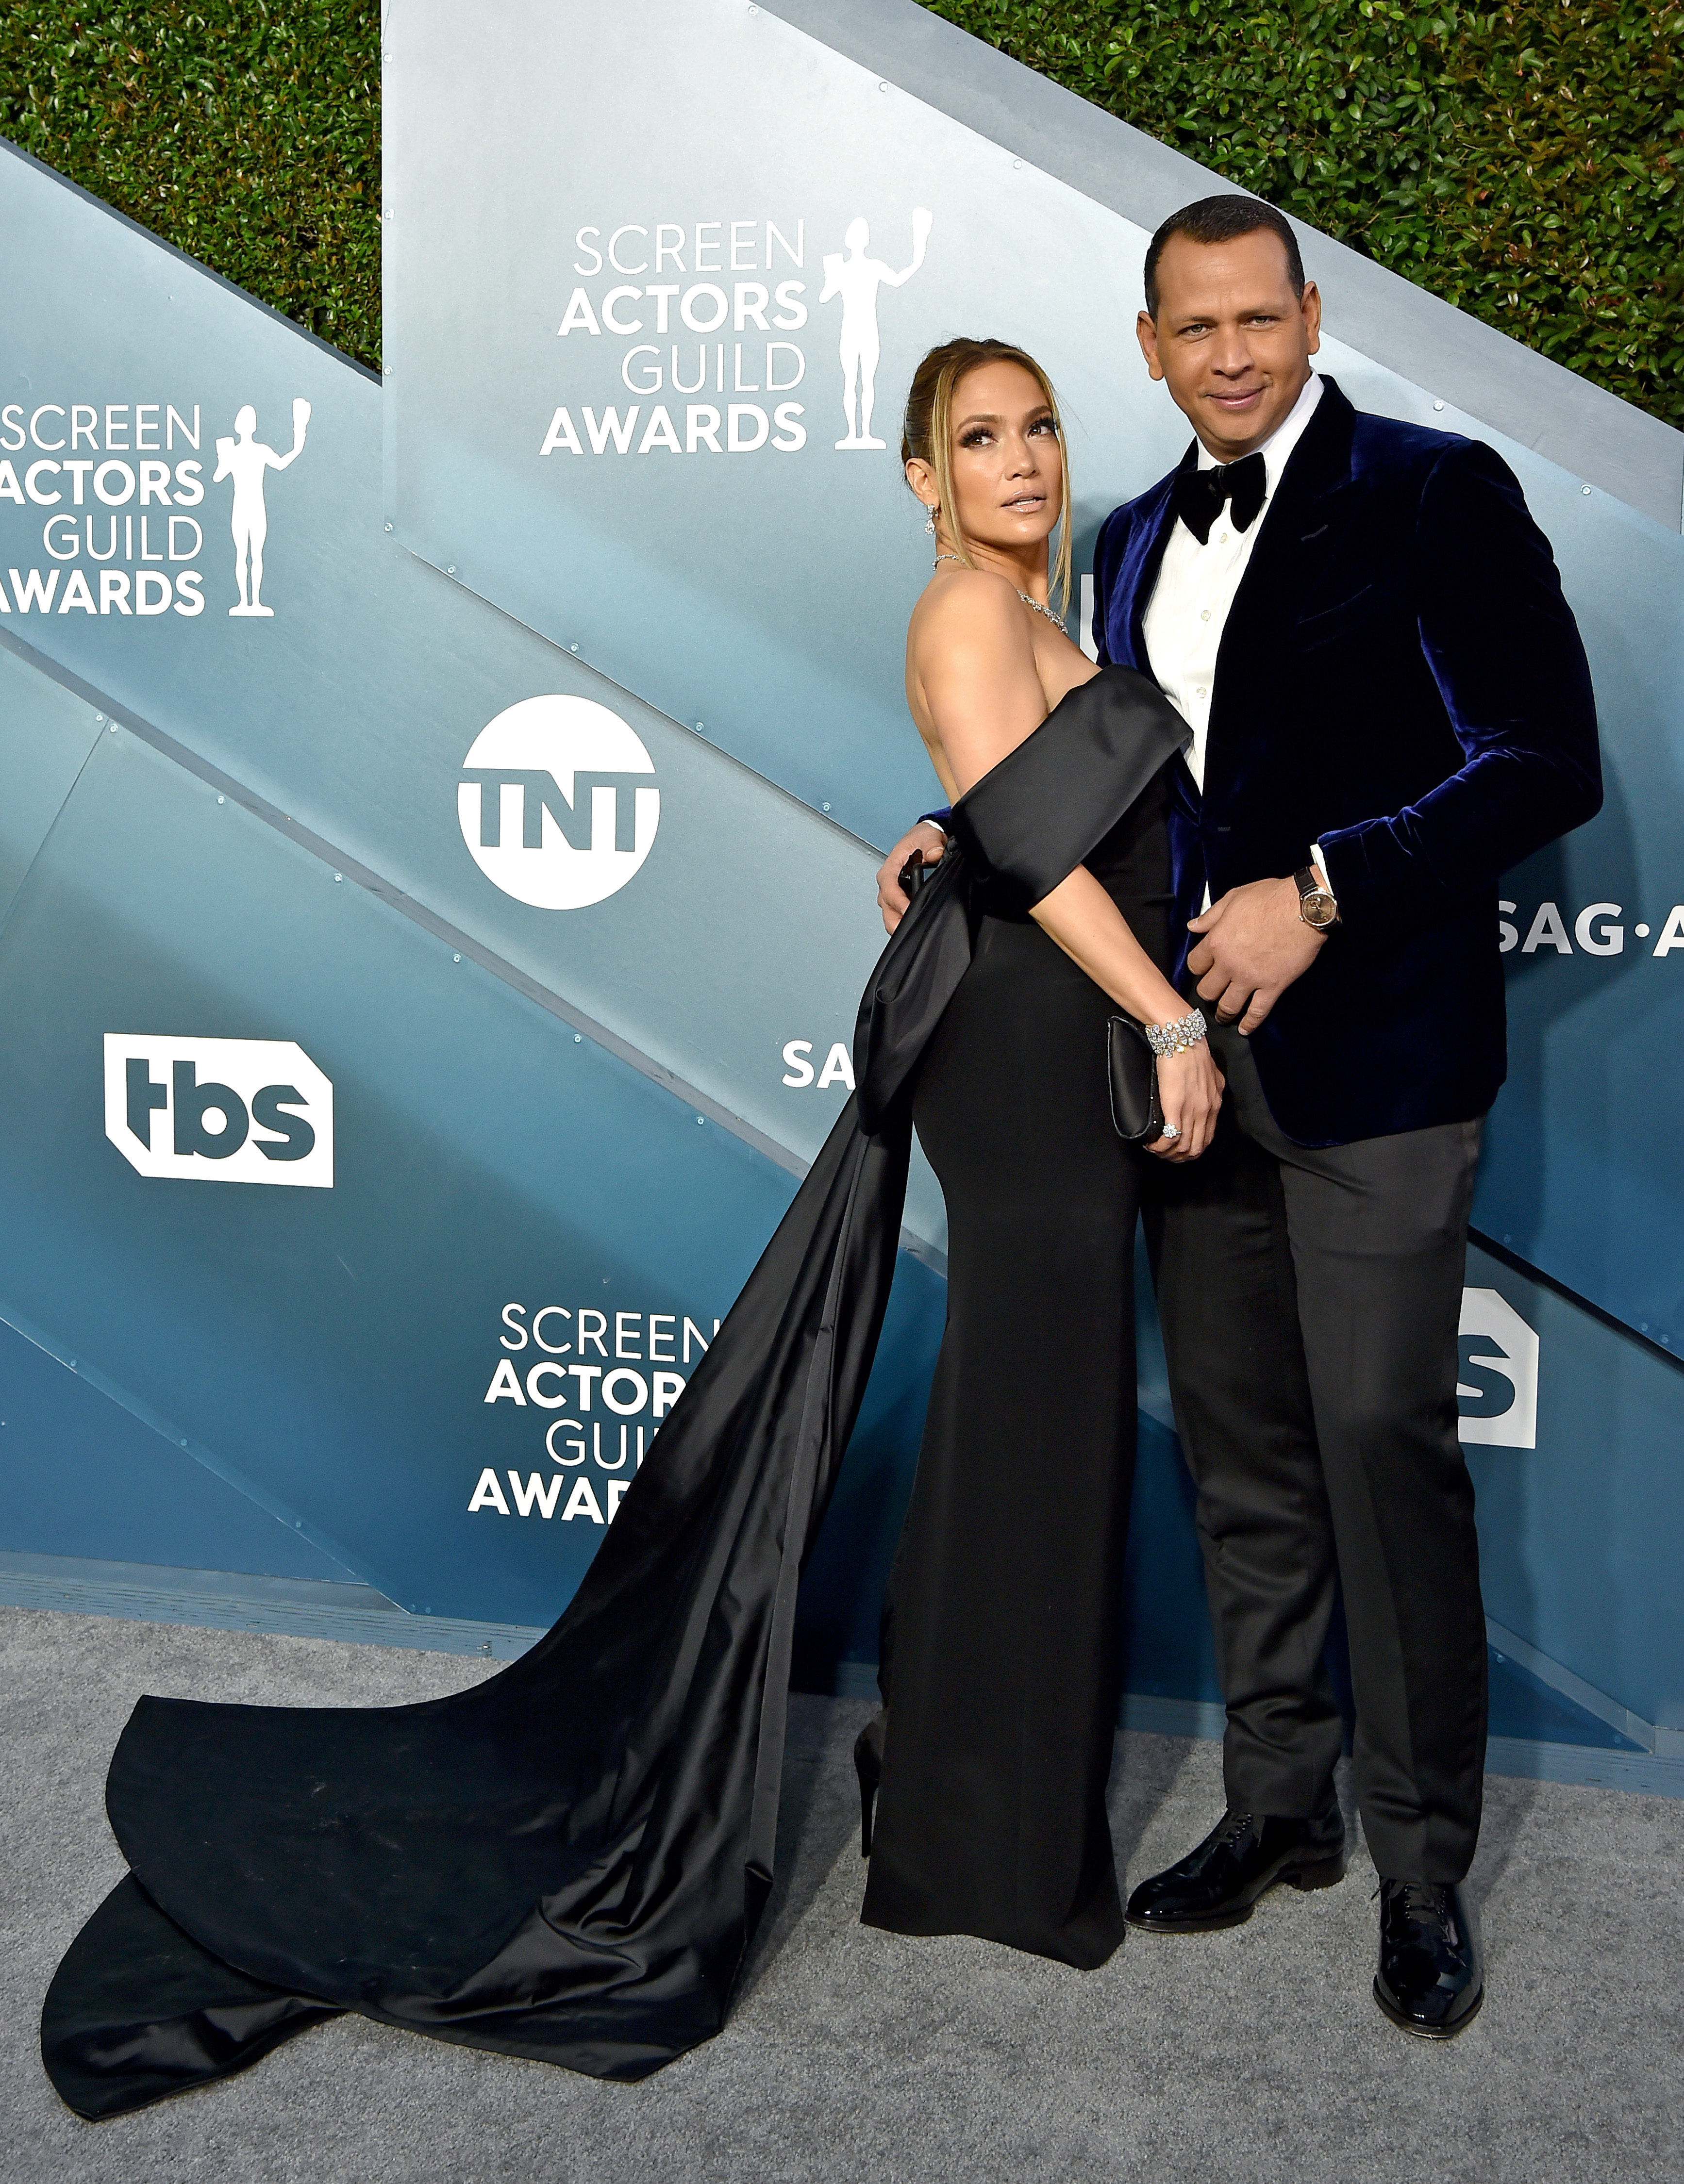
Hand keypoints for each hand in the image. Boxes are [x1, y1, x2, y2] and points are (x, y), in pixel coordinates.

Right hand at [876, 821, 946, 932]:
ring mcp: (892, 893)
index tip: (909, 911)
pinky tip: (918, 921)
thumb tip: (935, 854)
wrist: (923, 839)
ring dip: (901, 923)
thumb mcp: (927, 835)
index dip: (898, 903)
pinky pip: (897, 915)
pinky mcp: (899, 899)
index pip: (889, 890)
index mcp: (890, 868)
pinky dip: (906, 921)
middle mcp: (887, 883)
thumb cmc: (920, 838)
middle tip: (914, 927)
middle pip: (887, 909)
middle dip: (898, 921)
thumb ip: (931, 845)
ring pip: (890, 915)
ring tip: (918, 926)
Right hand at [1149, 1040, 1223, 1161]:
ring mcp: (1191, 1111)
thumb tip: (1207, 1094)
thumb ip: (1212, 1088)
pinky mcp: (1175, 1108)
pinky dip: (1159, 1146)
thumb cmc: (1194, 1052)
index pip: (1207, 1139)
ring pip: (1182, 1147)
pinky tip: (1150, 1144)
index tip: (1179, 1150)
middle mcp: (1206, 1112)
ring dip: (1167, 1153)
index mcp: (1214, 1105)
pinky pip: (1170, 1137)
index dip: (1192, 1150)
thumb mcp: (1212, 1074)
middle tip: (1164, 1155)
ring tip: (1154, 1149)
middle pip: (1195, 1148)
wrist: (1183, 1040)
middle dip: (1178, 1157)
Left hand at [1185, 875, 1325, 1033]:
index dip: (1198, 968)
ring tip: (1223, 1017)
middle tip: (1213, 993)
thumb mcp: (1234, 898)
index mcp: (1216, 941)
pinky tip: (1244, 1029)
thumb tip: (1193, 926)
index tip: (1203, 969)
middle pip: (1207, 990)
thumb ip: (1211, 916)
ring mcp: (1250, 978)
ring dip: (1223, 1014)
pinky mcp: (1272, 986)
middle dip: (1207, 992)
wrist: (1303, 907)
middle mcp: (1229, 964)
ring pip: (1227, 1006)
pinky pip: (1257, 1012)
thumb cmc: (1270, 898)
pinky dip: (1249, 1023)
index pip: (1194, 964)